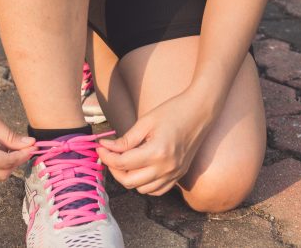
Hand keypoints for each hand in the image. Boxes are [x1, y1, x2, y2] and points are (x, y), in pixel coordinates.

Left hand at [97, 89, 218, 195]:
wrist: (200, 111)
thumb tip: (106, 147)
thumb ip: (126, 140)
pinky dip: (144, 184)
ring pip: (142, 189)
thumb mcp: (145, 122)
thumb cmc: (172, 111)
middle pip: (129, 181)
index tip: (100, 147)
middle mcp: (166, 168)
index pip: (123, 163)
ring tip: (123, 161)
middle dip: (114, 169)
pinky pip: (156, 190)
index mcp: (157, 152)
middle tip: (109, 155)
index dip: (107, 156)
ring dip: (128, 178)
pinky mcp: (179, 175)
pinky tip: (139, 170)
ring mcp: (174, 174)